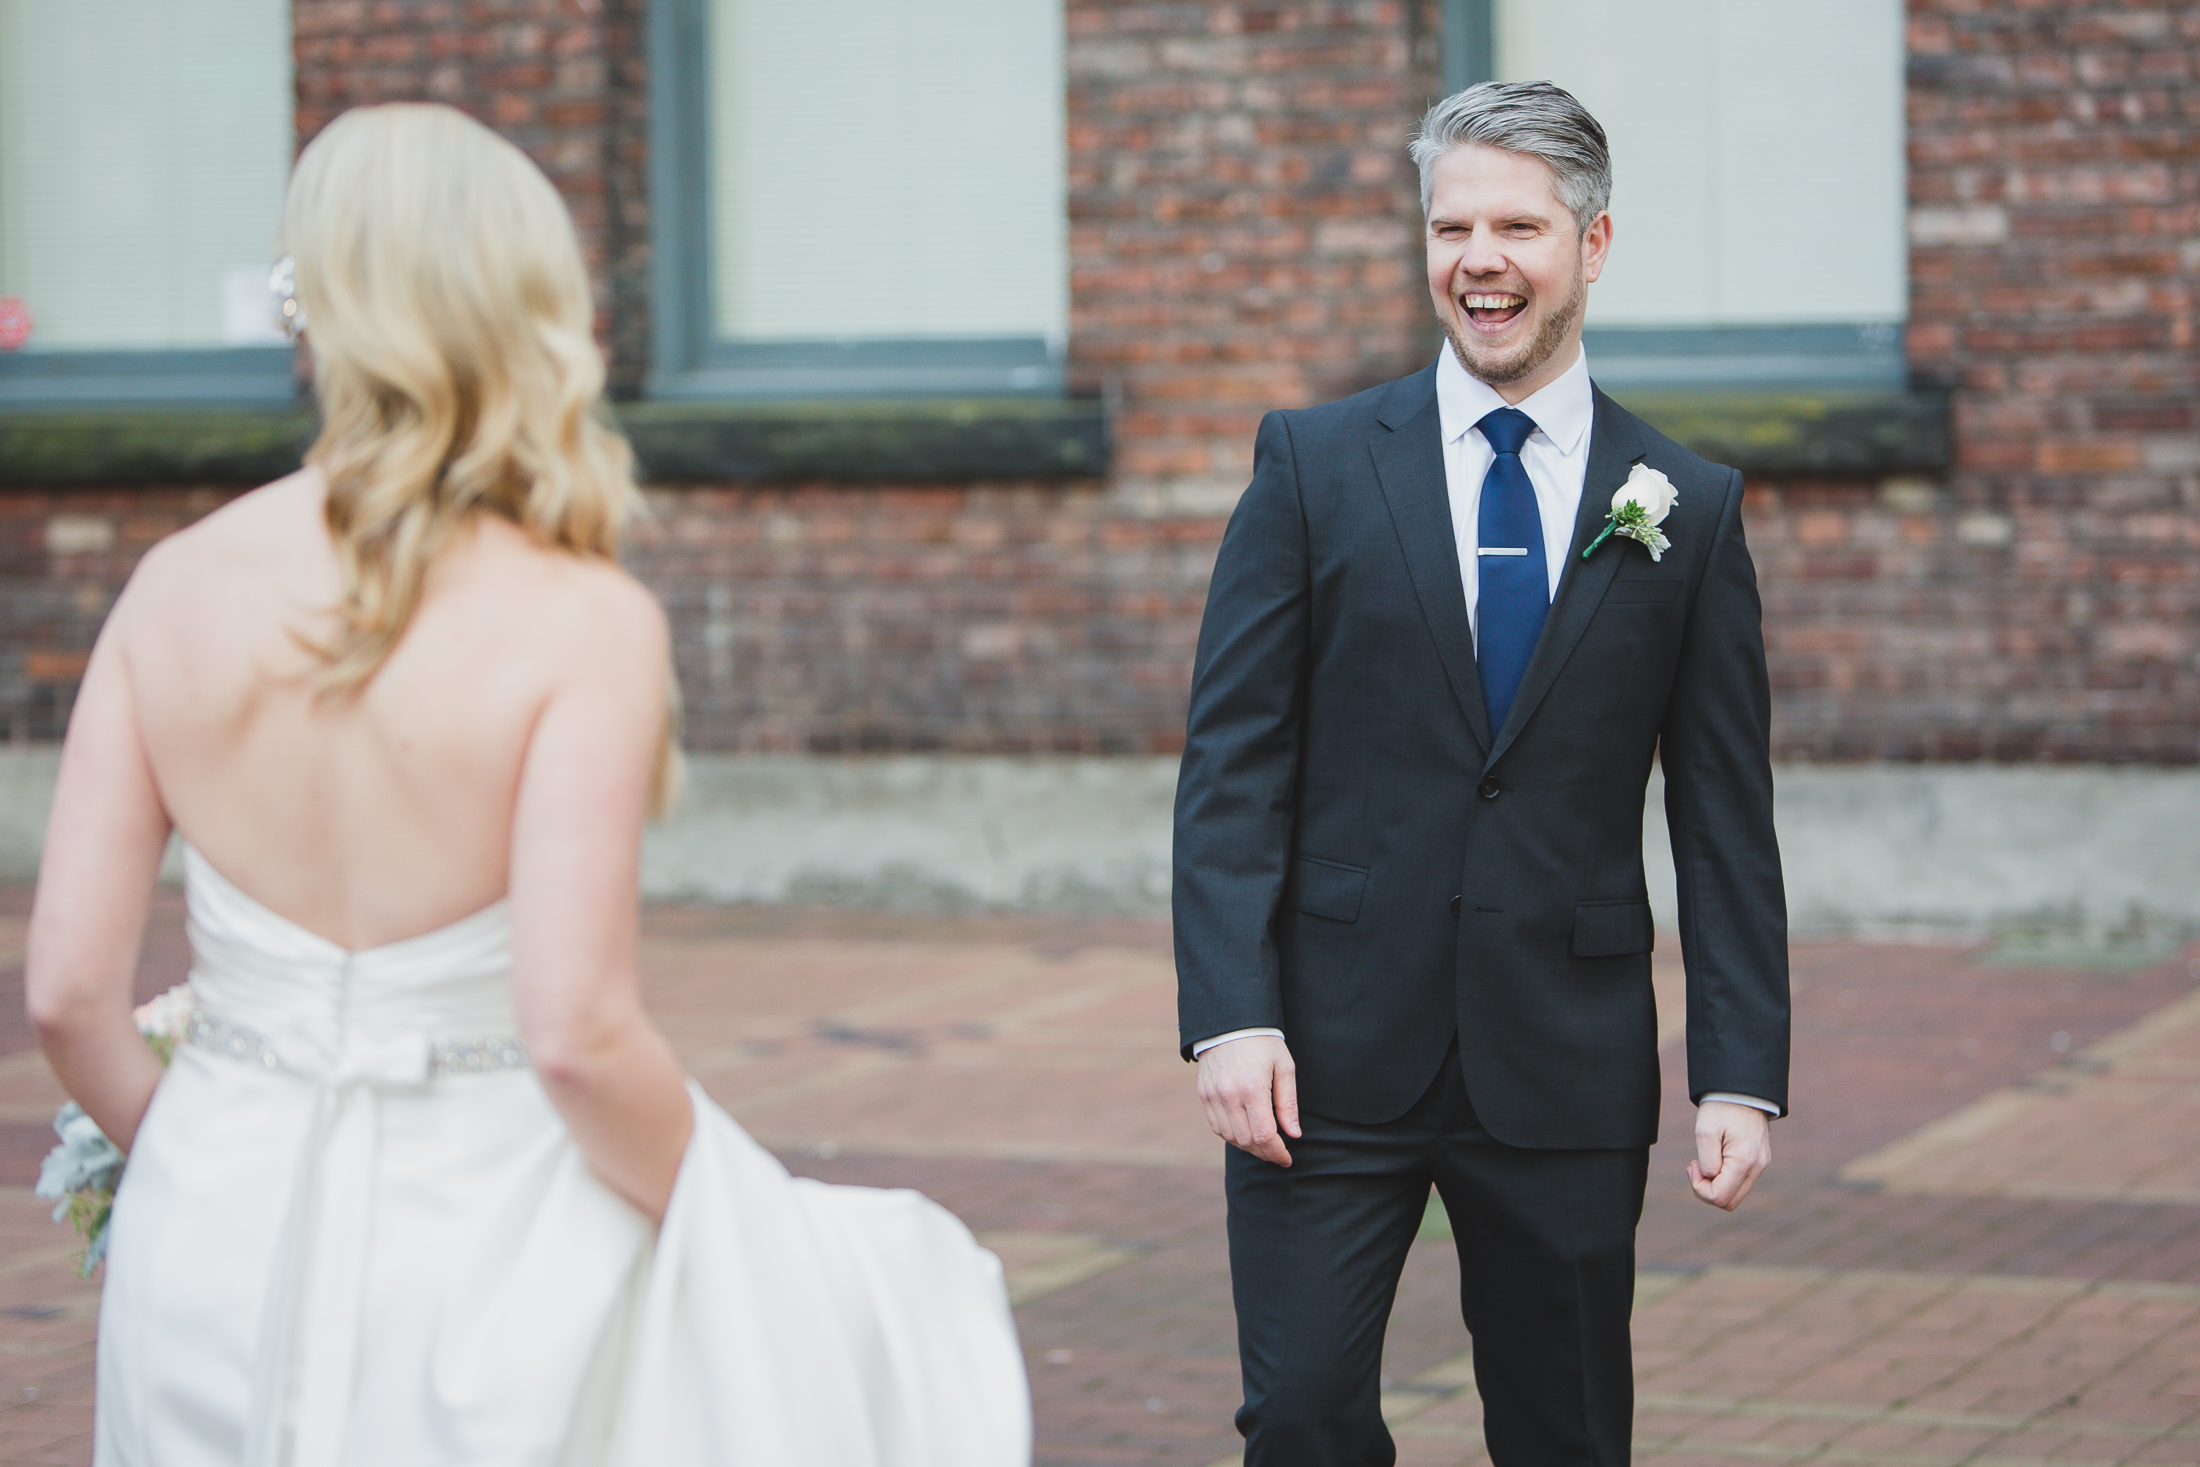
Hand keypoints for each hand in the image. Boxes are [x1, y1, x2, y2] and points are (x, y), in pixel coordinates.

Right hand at [1196, 1035, 1299, 1165]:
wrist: (1230, 1022)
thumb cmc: (1263, 1042)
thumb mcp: (1284, 1067)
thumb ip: (1288, 1103)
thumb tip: (1293, 1134)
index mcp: (1252, 1088)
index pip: (1264, 1135)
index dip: (1277, 1152)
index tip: (1287, 1158)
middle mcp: (1229, 1095)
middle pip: (1246, 1141)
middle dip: (1264, 1152)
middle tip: (1278, 1153)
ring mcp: (1213, 1095)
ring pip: (1229, 1137)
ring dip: (1248, 1146)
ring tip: (1263, 1143)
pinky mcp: (1204, 1094)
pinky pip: (1216, 1126)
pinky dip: (1231, 1135)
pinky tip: (1245, 1131)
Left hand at [1688, 1100, 1770, 1210]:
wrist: (1742, 1089)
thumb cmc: (1721, 1108)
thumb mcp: (1704, 1132)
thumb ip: (1707, 1162)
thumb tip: (1711, 1179)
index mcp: (1745, 1162)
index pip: (1720, 1198)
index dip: (1699, 1188)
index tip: (1693, 1164)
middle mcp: (1758, 1167)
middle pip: (1730, 1202)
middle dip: (1707, 1189)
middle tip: (1696, 1165)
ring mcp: (1761, 1164)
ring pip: (1735, 1193)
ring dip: (1716, 1183)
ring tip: (1703, 1159)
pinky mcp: (1759, 1160)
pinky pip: (1740, 1181)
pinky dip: (1724, 1176)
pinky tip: (1715, 1157)